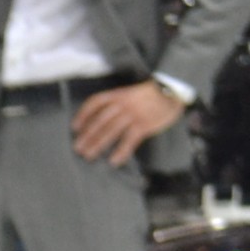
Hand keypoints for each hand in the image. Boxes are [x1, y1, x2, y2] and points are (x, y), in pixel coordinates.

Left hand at [69, 80, 183, 165]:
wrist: (174, 89)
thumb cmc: (153, 93)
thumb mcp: (133, 92)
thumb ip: (119, 102)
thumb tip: (104, 119)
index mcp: (120, 94)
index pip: (96, 102)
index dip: (83, 115)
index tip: (75, 127)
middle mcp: (124, 104)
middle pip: (100, 120)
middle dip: (87, 135)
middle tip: (78, 147)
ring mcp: (134, 114)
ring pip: (111, 130)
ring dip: (98, 144)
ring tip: (89, 155)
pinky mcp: (144, 125)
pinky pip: (130, 140)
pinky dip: (121, 151)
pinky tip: (114, 160)